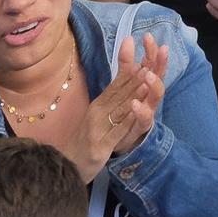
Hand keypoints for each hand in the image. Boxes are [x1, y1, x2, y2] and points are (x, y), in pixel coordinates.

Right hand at [66, 34, 168, 182]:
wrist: (65, 166)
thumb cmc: (87, 138)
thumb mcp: (100, 115)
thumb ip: (113, 97)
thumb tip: (129, 75)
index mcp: (100, 103)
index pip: (117, 81)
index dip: (129, 64)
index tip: (142, 50)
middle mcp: (99, 111)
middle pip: (121, 90)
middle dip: (138, 74)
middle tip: (152, 58)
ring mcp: (99, 128)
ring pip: (120, 108)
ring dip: (135, 93)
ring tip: (148, 79)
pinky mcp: (101, 146)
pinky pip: (117, 131)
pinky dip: (128, 120)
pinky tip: (138, 111)